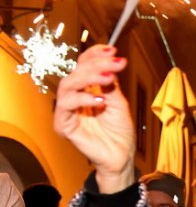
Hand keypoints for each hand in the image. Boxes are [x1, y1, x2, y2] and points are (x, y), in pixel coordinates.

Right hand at [54, 45, 134, 192]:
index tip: (112, 49)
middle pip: (76, 72)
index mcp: (86, 90)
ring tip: (108, 78)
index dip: (95, 55)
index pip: (84, 65)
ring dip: (88, 78)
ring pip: (68, 85)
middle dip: (96, 64)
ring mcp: (67, 111)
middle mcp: (74, 98)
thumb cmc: (119, 132)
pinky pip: (66, 106)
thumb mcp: (118, 102)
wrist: (121, 157)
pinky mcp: (63, 125)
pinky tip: (100, 100)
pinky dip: (83, 99)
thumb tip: (112, 60)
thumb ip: (111, 84)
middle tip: (115, 63)